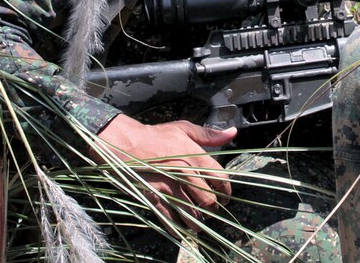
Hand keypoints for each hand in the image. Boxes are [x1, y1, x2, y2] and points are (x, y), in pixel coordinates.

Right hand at [94, 114, 236, 228]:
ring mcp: (170, 187)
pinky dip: (177, 227)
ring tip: (198, 223)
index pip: (221, 179)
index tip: (225, 196)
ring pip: (191, 213)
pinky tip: (180, 229)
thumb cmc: (157, 135)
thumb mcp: (184, 129)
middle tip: (210, 210)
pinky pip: (169, 217)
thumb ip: (210, 134)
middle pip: (208, 200)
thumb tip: (232, 132)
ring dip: (197, 221)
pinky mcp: (155, 196)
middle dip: (212, 209)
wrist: (127, 143)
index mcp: (196, 157)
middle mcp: (186, 174)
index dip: (226, 191)